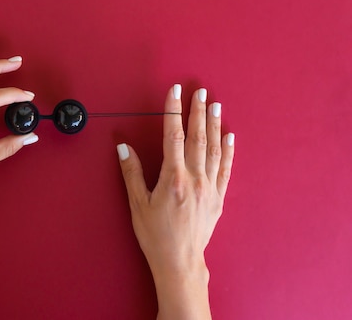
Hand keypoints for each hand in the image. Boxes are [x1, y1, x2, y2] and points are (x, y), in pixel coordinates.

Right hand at [117, 85, 234, 318]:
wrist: (179, 261)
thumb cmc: (155, 234)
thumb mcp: (137, 204)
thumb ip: (132, 173)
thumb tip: (123, 146)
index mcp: (173, 178)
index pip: (173, 135)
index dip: (173, 111)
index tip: (175, 92)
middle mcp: (195, 179)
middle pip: (197, 137)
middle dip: (197, 112)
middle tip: (200, 91)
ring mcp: (209, 187)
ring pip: (214, 149)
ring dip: (214, 125)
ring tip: (215, 105)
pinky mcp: (218, 197)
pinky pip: (226, 168)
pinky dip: (229, 150)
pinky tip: (229, 136)